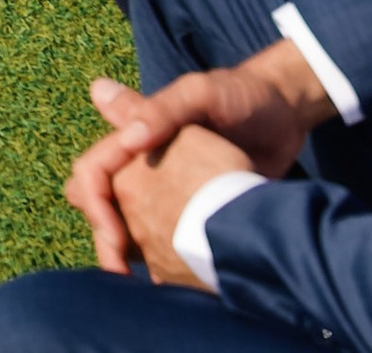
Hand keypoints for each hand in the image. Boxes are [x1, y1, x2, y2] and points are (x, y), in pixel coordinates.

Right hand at [68, 47, 326, 270]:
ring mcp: (169, 191)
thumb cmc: (243, 95)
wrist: (287, 116)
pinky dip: (165, 265)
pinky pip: (166, 243)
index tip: (116, 241)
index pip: (93, 172)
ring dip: (131, 256)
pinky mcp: (196, 212)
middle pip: (101, 204)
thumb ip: (163, 109)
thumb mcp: (201, 92)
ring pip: (130, 228)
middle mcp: (144, 165)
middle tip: (123, 274)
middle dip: (105, 240)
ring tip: (152, 287)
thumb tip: (128, 136)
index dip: (96, 207)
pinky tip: (181, 286)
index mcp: (136, 135)